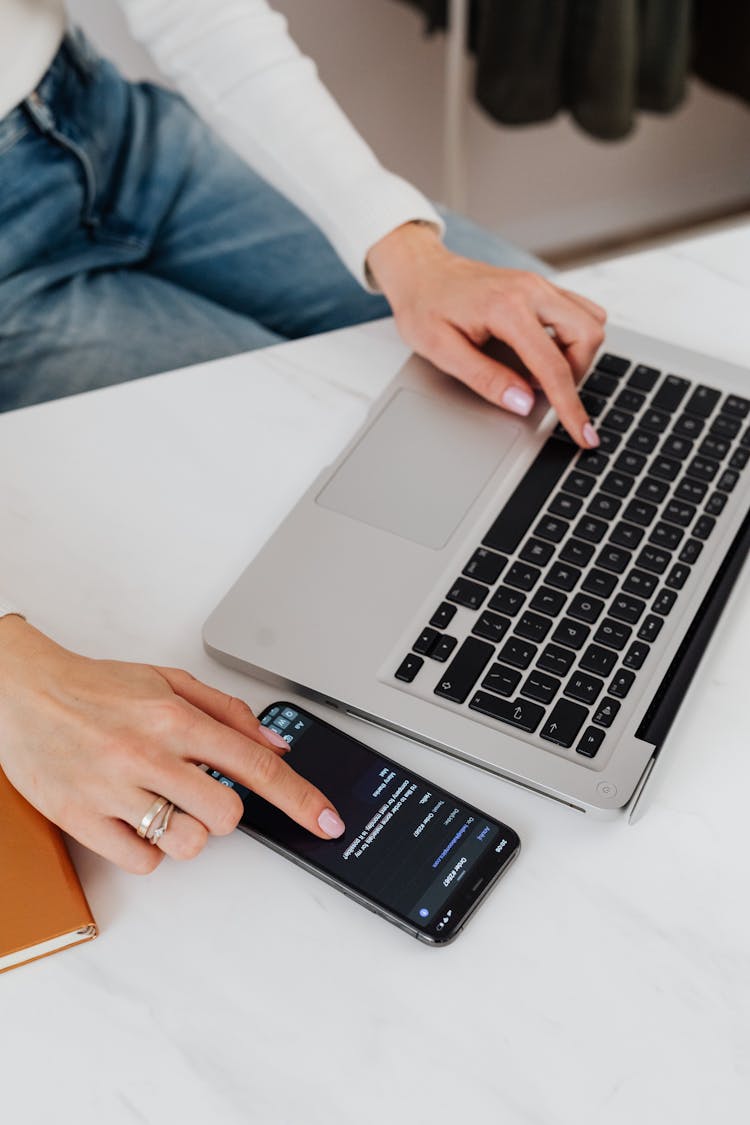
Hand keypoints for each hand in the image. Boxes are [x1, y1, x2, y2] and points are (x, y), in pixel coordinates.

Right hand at [0, 617, 344, 873]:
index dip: (300, 799)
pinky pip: (144, 861)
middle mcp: (148, 754)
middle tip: (199, 791)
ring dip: (188, 831)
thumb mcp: (169, 681)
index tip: (327, 822)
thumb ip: (228, 712)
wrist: (21, 690)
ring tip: (161, 803)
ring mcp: (113, 790)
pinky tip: (133, 819)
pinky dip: (148, 849)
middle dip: (225, 811)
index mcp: (174, 717)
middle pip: (227, 815)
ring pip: (189, 843)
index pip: (255, 765)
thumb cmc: (97, 687)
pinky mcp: (81, 820)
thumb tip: (276, 746)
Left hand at [366, 222, 606, 446]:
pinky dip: (573, 337)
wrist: (421, 272)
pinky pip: (580, 311)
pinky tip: (543, 350)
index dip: (570, 407)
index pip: (553, 366)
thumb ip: (485, 379)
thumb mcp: (441, 351)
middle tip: (539, 388)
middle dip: (575, 373)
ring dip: (576, 355)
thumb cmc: (424, 307)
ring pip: (591, 322)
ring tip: (535, 369)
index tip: (584, 434)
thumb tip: (524, 403)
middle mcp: (531, 290)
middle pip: (588, 336)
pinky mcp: (542, 287)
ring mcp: (540, 285)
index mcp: (506, 308)